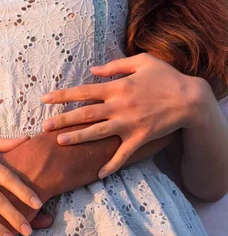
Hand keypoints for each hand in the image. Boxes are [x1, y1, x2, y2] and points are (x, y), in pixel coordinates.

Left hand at [41, 53, 198, 176]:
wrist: (190, 99)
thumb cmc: (166, 77)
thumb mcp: (142, 61)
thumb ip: (115, 65)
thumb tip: (92, 70)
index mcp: (118, 87)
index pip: (83, 91)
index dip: (63, 95)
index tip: (45, 99)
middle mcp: (119, 106)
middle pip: (85, 113)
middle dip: (63, 120)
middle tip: (44, 127)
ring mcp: (129, 124)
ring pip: (98, 132)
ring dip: (78, 138)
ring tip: (60, 142)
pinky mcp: (140, 138)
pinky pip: (122, 154)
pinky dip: (111, 165)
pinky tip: (99, 174)